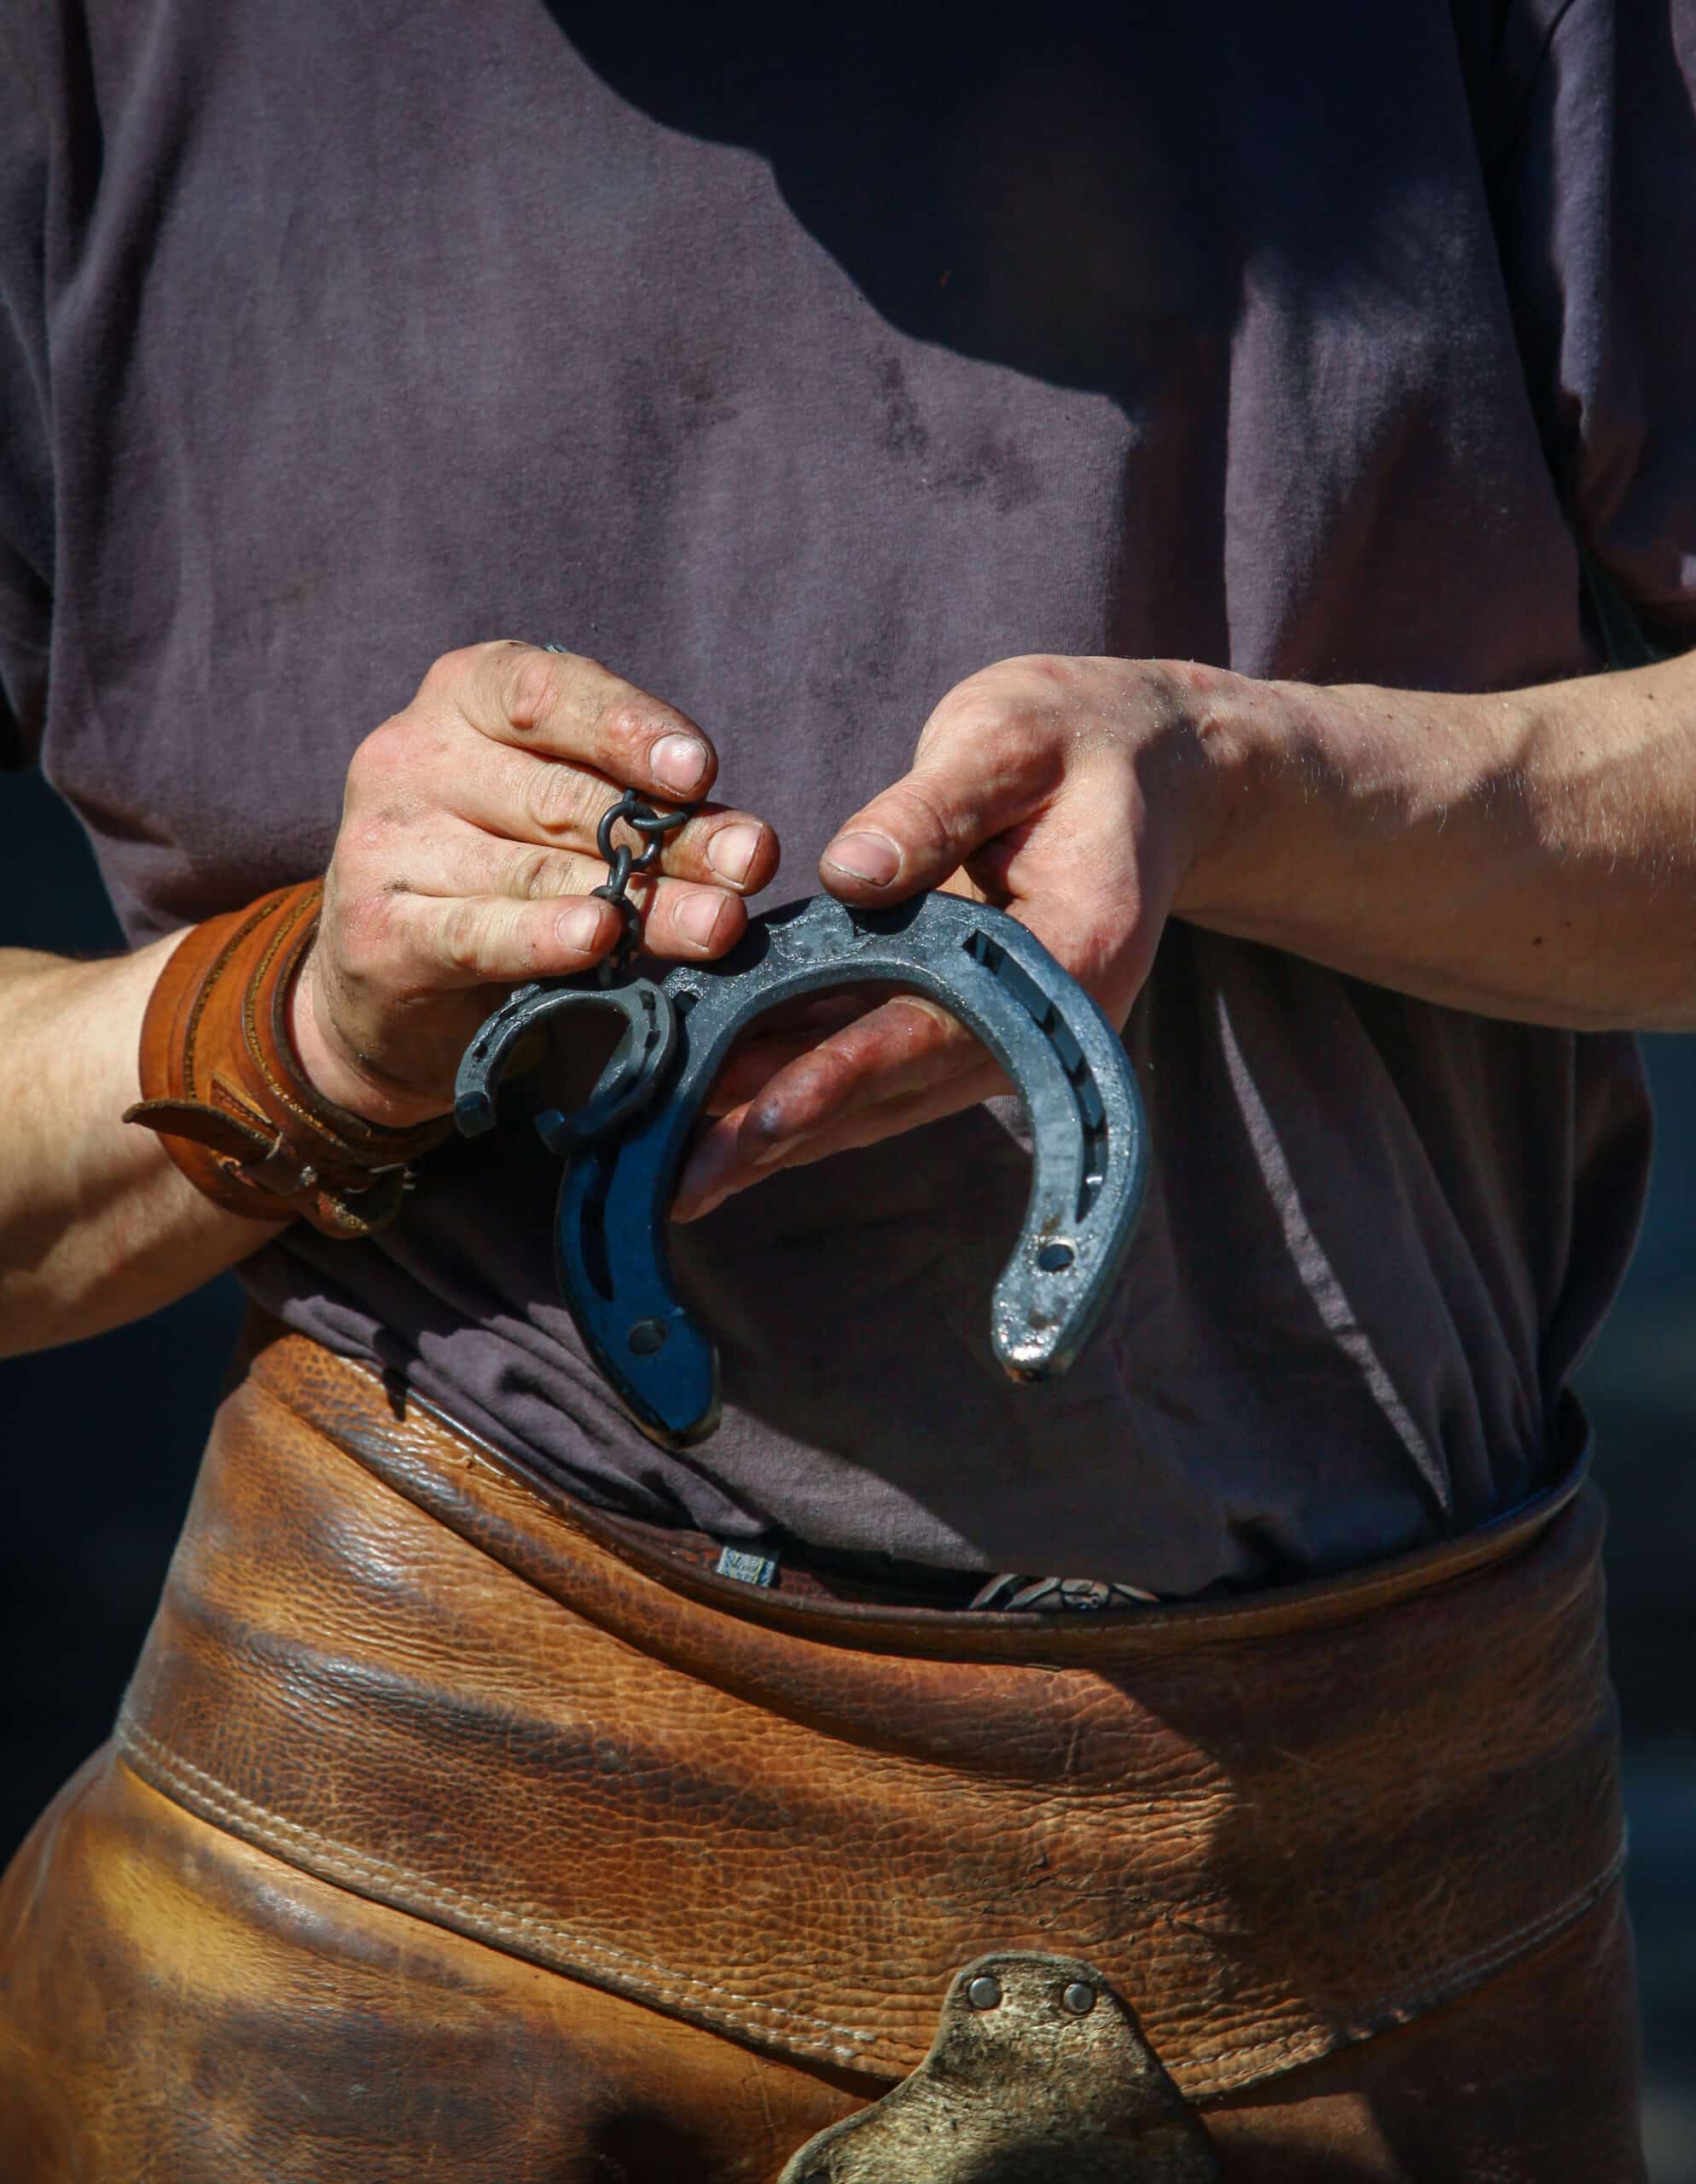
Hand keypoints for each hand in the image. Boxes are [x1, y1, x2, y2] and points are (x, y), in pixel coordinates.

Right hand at [292, 642, 779, 1124]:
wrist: (390, 979)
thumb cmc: (502, 868)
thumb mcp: (563, 815)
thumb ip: (637, 810)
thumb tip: (745, 845)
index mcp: (466, 697)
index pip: (547, 692)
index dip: (626, 727)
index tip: (700, 770)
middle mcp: (413, 755)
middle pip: (561, 795)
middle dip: (669, 834)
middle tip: (750, 863)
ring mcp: (386, 842)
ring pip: (534, 872)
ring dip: (638, 901)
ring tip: (716, 922)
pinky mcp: (376, 930)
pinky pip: (475, 931)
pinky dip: (541, 937)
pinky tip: (595, 937)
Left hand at [676, 653, 1233, 1218]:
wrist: (1155, 766)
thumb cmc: (1081, 736)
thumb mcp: (1011, 737)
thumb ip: (934, 805)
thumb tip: (847, 873)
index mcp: (1074, 951)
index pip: (943, 1025)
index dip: (848, 1072)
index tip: (762, 1115)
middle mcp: (1045, 1019)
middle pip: (901, 1089)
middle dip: (785, 1136)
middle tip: (678, 1182)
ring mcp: (1007, 1032)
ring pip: (880, 1098)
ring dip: (778, 1135)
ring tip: (675, 1172)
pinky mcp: (965, 1020)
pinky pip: (876, 1068)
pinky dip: (799, 1093)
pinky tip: (716, 1114)